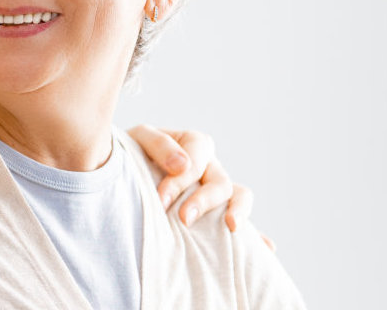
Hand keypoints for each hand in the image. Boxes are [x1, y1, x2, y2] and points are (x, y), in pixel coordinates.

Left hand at [127, 125, 276, 250]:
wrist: (120, 174)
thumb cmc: (129, 154)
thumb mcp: (138, 139)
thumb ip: (159, 145)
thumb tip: (182, 165)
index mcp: (193, 144)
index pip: (198, 153)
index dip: (181, 177)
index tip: (161, 199)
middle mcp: (209, 167)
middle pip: (219, 180)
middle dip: (203, 200)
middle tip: (184, 218)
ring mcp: (216, 191)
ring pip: (239, 195)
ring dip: (239, 211)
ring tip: (232, 227)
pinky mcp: (216, 214)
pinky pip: (242, 222)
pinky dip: (257, 236)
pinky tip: (266, 248)